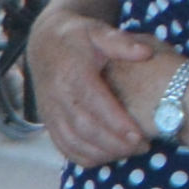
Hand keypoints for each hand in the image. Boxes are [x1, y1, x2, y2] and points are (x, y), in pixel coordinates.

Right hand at [35, 21, 161, 168]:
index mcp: (71, 73)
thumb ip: (121, 42)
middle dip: (114, 142)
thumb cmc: (77, 38)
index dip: (116, 122)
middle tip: (142, 147)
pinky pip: (64, 146)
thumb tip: (145, 52)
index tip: (139, 135)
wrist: (43, 44)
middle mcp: (57, 95)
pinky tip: (107, 157)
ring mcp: (50, 111)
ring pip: (73, 141)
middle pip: (84, 127)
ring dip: (102, 152)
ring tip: (129, 153)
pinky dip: (84, 157)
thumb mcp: (98, 31)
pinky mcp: (48, 122)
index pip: (94, 103)